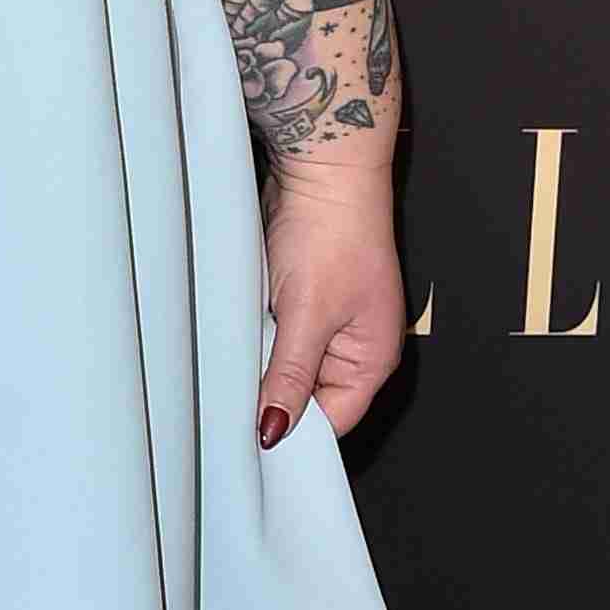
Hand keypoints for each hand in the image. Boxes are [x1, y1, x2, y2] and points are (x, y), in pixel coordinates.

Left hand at [256, 160, 406, 451]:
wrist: (324, 170)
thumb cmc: (336, 231)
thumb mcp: (308, 316)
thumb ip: (291, 376)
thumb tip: (275, 427)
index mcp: (372, 358)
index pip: (333, 421)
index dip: (296, 432)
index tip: (253, 438)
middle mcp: (354, 346)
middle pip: (308, 397)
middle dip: (274, 394)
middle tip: (238, 396)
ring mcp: (328, 323)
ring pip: (287, 366)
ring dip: (262, 362)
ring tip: (242, 352)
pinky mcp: (301, 301)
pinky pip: (275, 336)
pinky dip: (256, 335)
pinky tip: (242, 328)